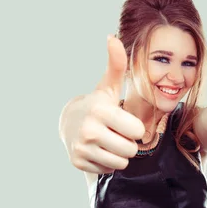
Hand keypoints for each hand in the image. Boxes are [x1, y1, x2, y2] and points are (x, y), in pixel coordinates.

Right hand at [59, 35, 144, 172]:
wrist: (69, 123)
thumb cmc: (98, 105)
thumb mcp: (107, 87)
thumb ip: (116, 65)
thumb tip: (113, 37)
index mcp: (100, 110)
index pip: (137, 131)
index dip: (135, 128)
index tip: (124, 121)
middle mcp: (89, 130)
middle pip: (130, 149)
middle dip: (128, 143)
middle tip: (117, 133)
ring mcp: (82, 147)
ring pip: (121, 162)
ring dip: (120, 154)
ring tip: (109, 141)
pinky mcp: (78, 162)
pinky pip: (108, 169)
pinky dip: (107, 163)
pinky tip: (98, 150)